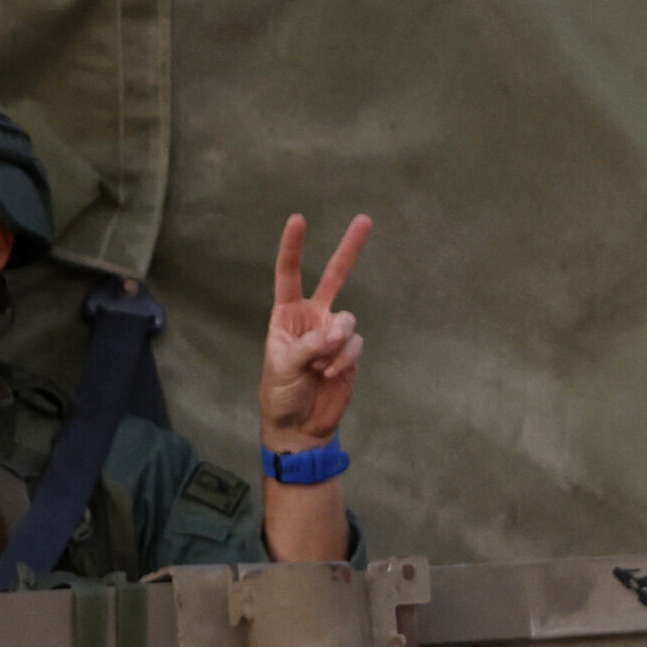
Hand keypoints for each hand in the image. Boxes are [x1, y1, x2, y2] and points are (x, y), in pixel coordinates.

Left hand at [260, 212, 371, 449]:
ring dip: (335, 344)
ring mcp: (334, 334)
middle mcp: (313, 317)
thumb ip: (309, 345)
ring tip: (319, 366)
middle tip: (365, 219)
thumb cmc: (281, 393)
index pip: (289, 274)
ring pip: (347, 321)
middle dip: (349, 249)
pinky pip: (355, 344)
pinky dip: (343, 358)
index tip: (298, 219)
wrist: (300, 426)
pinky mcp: (350, 353)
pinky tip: (330, 374)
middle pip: (334, 276)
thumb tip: (337, 332)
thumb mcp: (284, 366)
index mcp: (287, 314)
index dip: (294, 247)